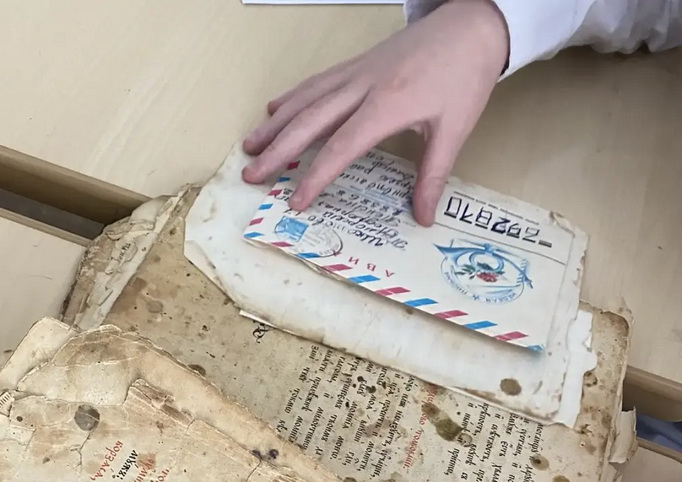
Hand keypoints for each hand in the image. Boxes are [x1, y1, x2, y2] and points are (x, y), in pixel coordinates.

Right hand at [242, 0, 508, 224]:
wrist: (472, 24)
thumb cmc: (465, 76)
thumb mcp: (455, 130)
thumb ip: (433, 176)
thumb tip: (423, 217)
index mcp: (387, 105)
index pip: (341, 148)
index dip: (316, 177)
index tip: (296, 201)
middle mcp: (363, 87)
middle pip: (309, 122)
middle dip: (277, 150)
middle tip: (251, 174)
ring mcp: (356, 72)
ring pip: (305, 99)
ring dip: (275, 125)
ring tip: (249, 146)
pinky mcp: (357, 64)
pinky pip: (316, 83)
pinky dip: (292, 98)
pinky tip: (274, 110)